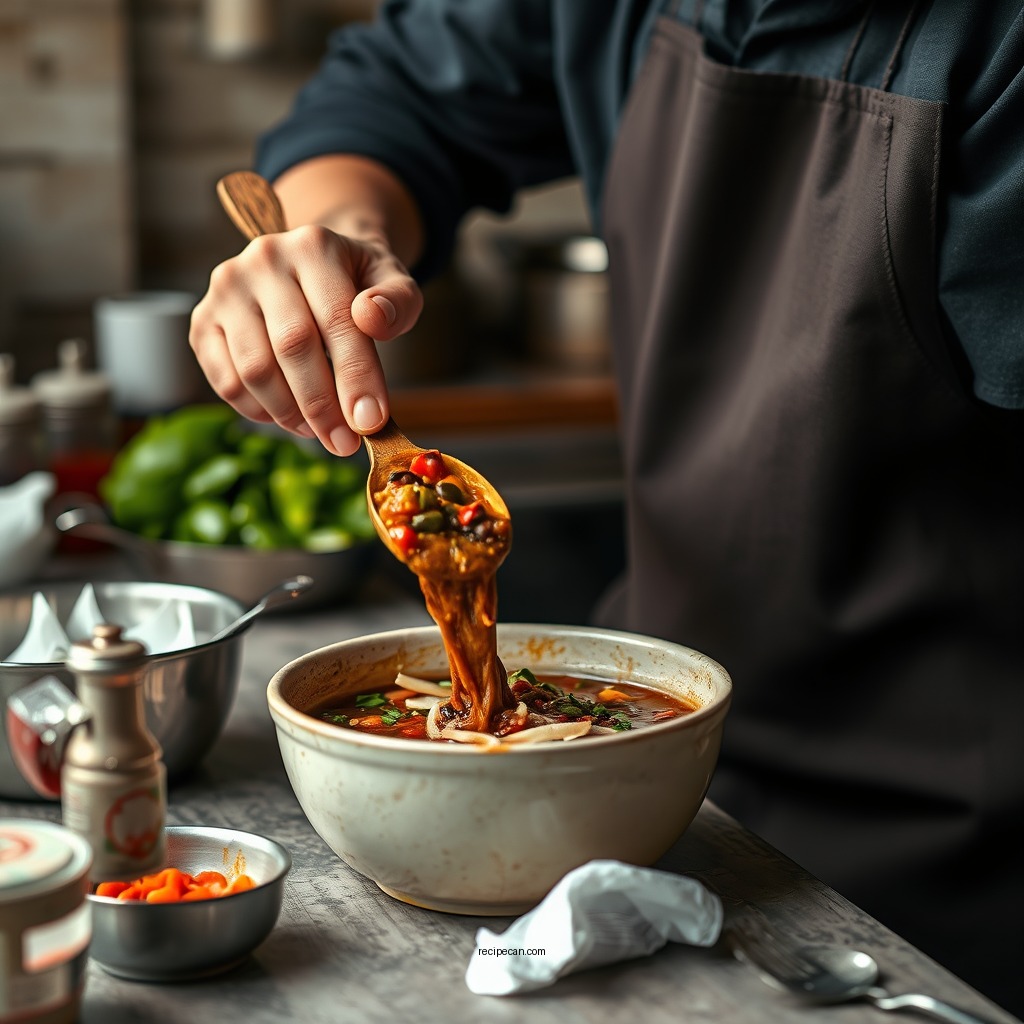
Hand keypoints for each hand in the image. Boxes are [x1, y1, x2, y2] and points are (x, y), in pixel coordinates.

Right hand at [189, 224, 422, 455]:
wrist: (314, 265)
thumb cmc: (358, 283)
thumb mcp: (393, 281)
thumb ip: (399, 301)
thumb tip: (373, 319)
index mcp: (314, 247)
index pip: (337, 320)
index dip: (356, 376)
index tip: (371, 421)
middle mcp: (263, 260)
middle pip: (292, 347)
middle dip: (323, 405)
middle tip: (345, 443)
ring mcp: (226, 290)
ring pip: (255, 369)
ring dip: (291, 413)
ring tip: (321, 430)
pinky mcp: (203, 322)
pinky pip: (227, 382)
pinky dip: (260, 412)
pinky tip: (289, 417)